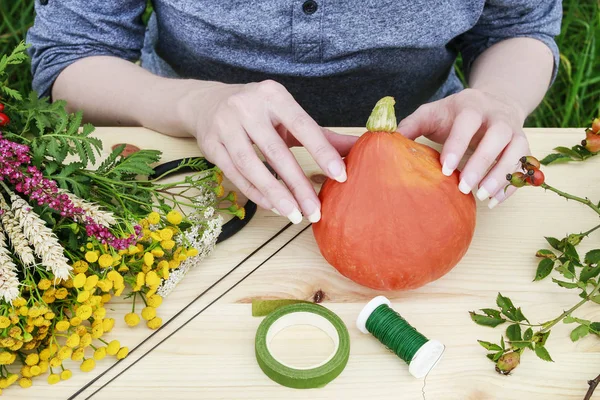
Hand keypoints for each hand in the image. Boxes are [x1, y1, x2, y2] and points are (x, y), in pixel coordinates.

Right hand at [188, 80, 357, 222]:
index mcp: (274, 95)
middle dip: (297, 185)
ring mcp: (225, 125)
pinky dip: (255, 193)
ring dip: (274, 194)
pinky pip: (234, 174)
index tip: (340, 177)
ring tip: (293, 215)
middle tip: (314, 210)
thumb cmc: (259, 112)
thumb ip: (321, 134)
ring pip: (251, 165)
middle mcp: (247, 107)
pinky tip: (272, 206)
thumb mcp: (288, 115)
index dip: (322, 152)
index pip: (303, 125)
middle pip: (276, 152)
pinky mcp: (210, 144)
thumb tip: (360, 147)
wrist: (208, 102)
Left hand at [397, 88, 529, 208]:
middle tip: (464, 188)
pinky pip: (524, 166)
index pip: (467, 123)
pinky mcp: (524, 146)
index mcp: (471, 106)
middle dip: (482, 163)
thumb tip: (386, 141)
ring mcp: (515, 131)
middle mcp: (497, 117)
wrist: (495, 100)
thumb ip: (411, 126)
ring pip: (516, 151)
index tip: (445, 169)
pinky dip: (513, 184)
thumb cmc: (455, 113)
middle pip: (497, 138)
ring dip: (501, 175)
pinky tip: (496, 201)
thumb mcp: (431, 112)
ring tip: (483, 197)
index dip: (457, 145)